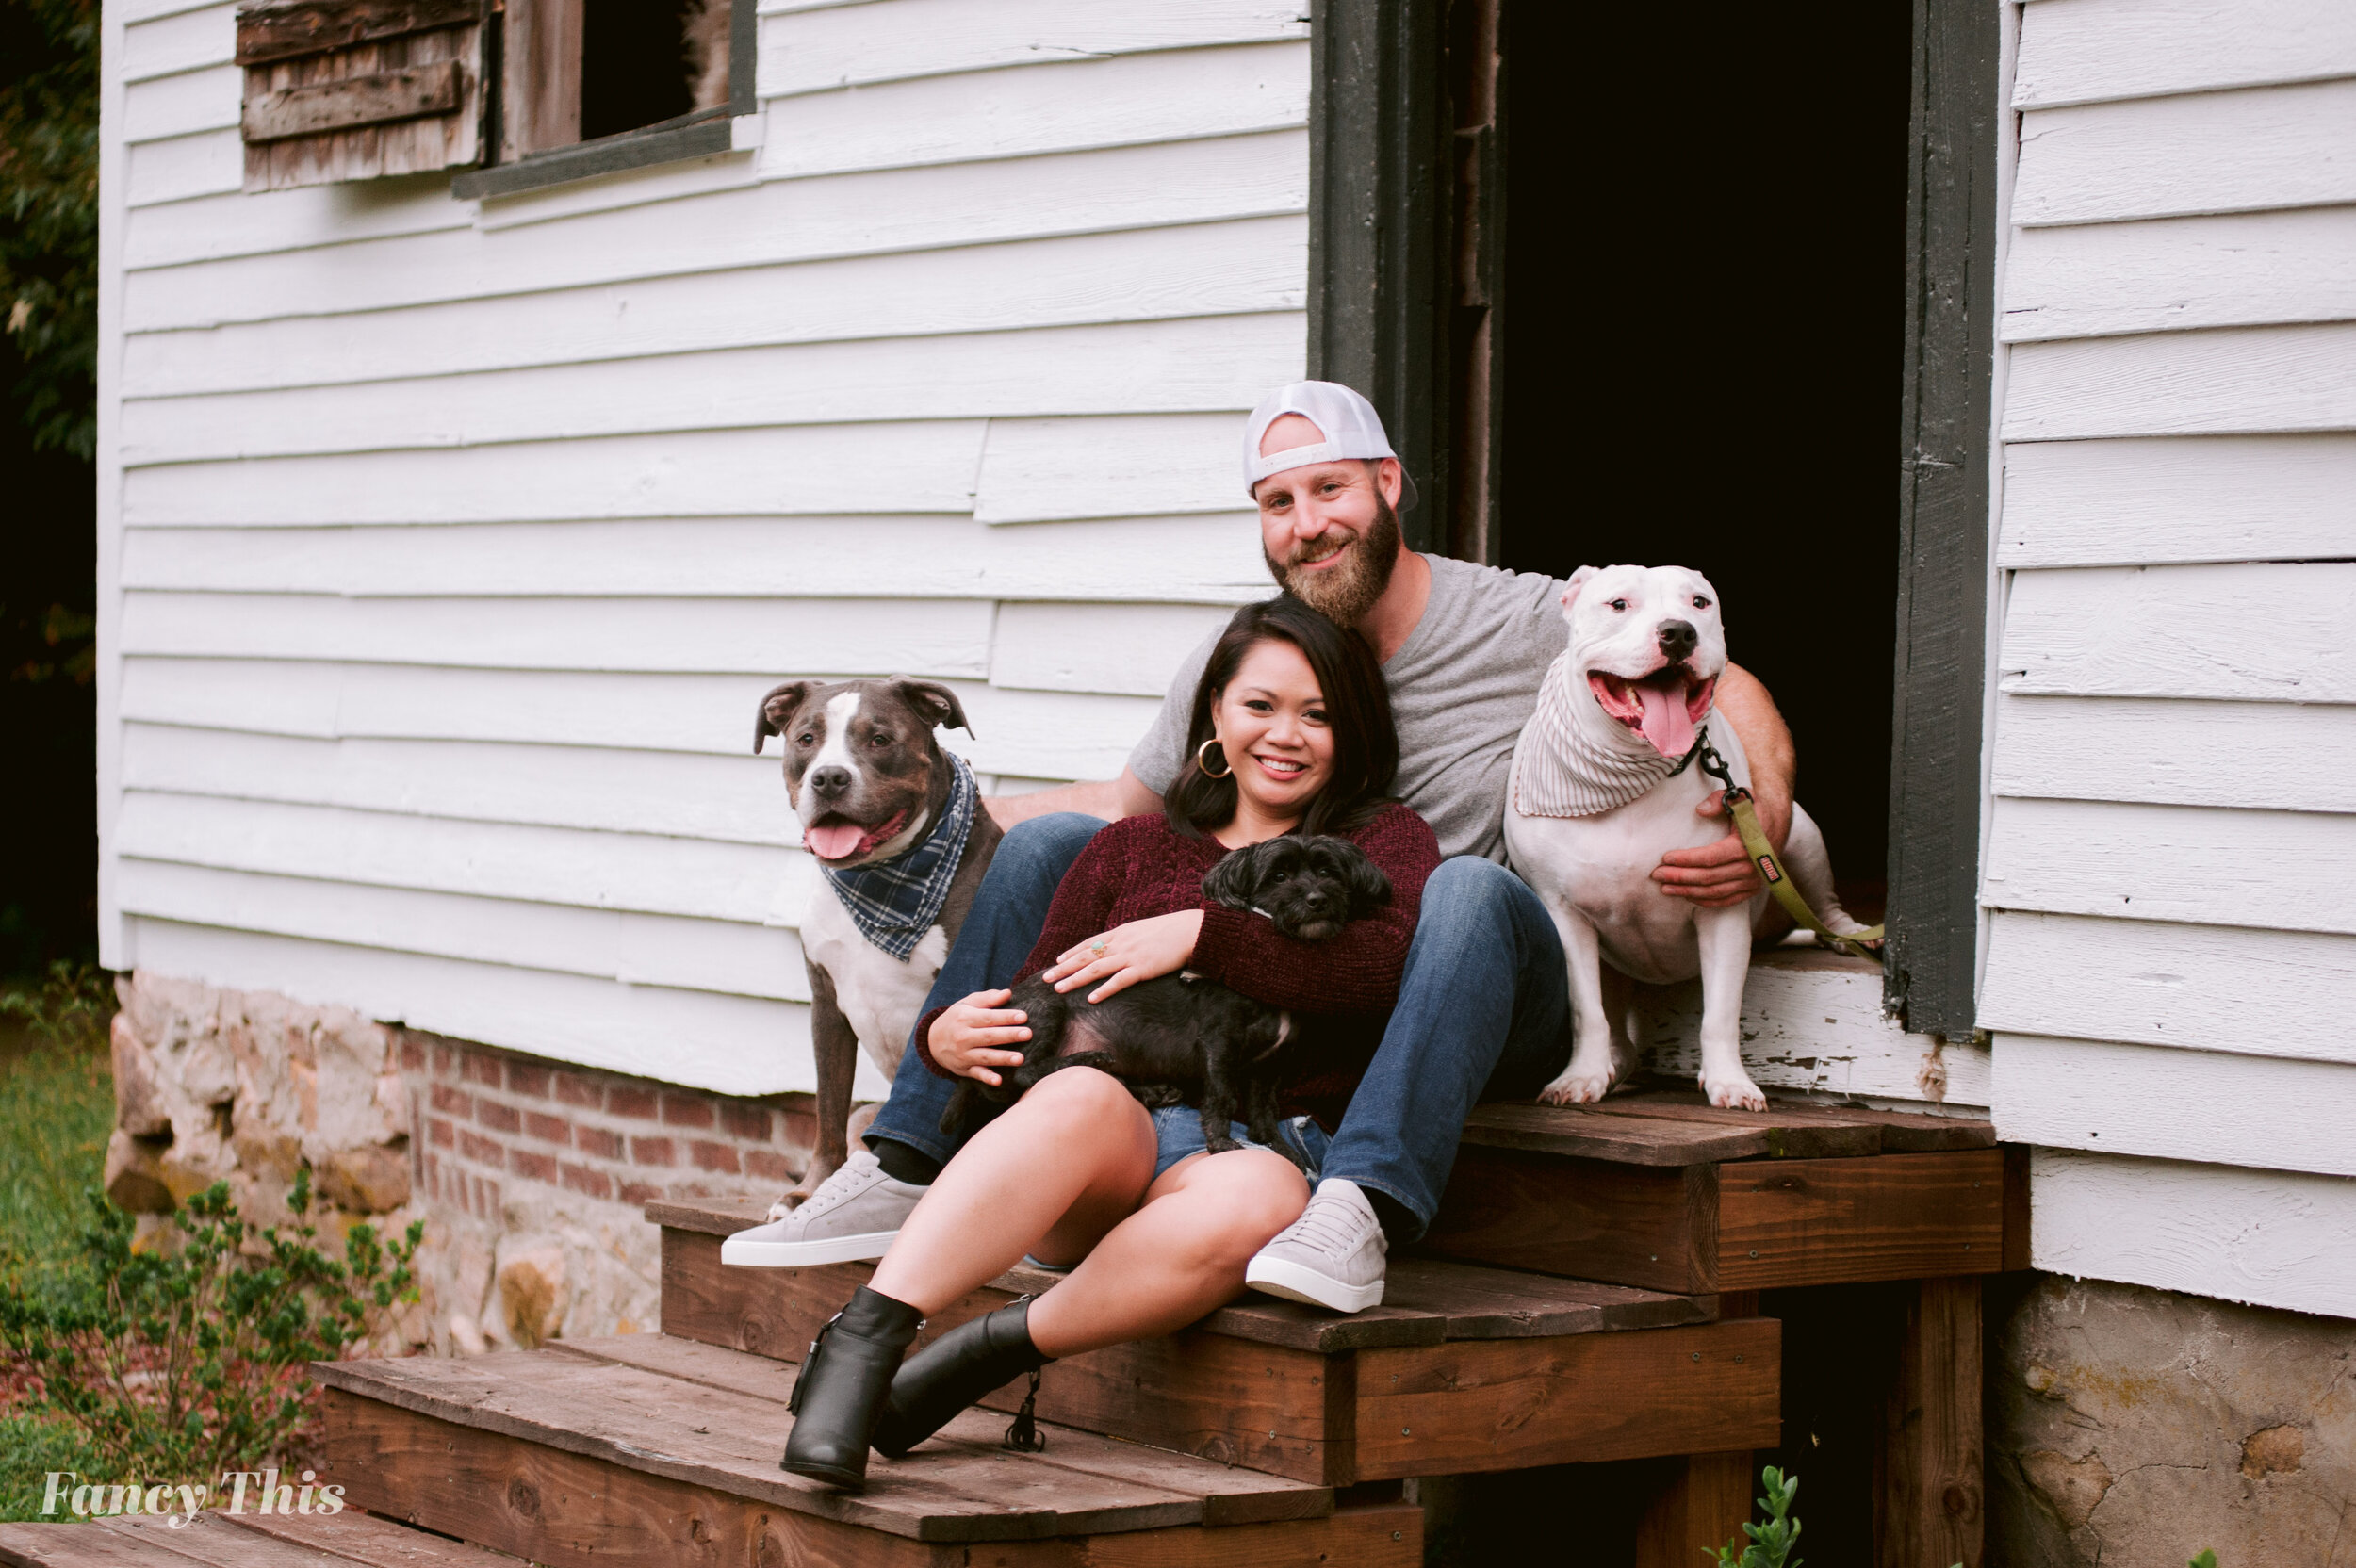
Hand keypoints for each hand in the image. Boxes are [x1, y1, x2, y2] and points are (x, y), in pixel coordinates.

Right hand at [928, 989, 1030, 1085]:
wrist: (933, 1040)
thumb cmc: (958, 1018)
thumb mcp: (968, 1004)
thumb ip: (988, 998)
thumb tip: (1007, 993)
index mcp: (964, 1018)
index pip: (988, 1017)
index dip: (1006, 1017)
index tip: (1024, 1016)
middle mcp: (962, 1037)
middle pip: (988, 1036)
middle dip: (1009, 1035)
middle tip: (1028, 1034)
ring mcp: (963, 1054)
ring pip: (985, 1056)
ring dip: (1002, 1058)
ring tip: (1020, 1058)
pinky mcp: (964, 1069)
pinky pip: (977, 1074)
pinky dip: (987, 1078)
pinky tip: (999, 1081)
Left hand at [1039, 910, 1203, 1002]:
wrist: (1191, 930)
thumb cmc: (1170, 931)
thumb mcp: (1144, 930)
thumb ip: (1129, 938)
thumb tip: (1118, 946)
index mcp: (1121, 933)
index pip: (1090, 943)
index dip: (1072, 952)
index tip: (1057, 960)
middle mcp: (1121, 943)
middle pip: (1086, 956)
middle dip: (1064, 967)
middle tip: (1047, 978)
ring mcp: (1131, 956)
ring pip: (1096, 968)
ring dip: (1075, 979)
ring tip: (1059, 988)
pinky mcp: (1143, 968)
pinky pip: (1119, 981)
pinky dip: (1104, 990)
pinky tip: (1092, 998)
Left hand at [1652, 786, 1792, 908]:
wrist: (1777, 824)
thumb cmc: (1754, 810)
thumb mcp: (1740, 797)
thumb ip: (1719, 800)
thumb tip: (1700, 810)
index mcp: (1748, 844)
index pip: (1711, 857)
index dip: (1686, 859)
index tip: (1666, 858)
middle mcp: (1752, 866)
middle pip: (1709, 878)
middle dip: (1680, 877)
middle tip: (1657, 875)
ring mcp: (1753, 881)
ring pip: (1715, 892)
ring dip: (1688, 891)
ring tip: (1666, 888)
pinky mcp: (1752, 889)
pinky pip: (1726, 900)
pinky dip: (1705, 900)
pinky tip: (1687, 896)